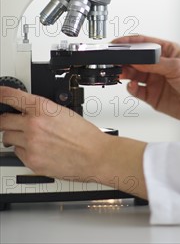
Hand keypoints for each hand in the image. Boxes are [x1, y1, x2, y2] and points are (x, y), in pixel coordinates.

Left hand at [0, 86, 147, 197]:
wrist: (94, 155)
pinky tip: (36, 148)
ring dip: (14, 137)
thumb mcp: (63, 112)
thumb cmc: (84, 135)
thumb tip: (29, 111)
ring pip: (8, 138)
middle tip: (8, 121)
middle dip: (5, 121)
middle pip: (4, 121)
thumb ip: (42, 110)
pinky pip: (17, 153)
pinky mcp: (31, 160)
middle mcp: (34, 124)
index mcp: (43, 108)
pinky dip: (23, 150)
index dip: (1, 94)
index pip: (12, 96)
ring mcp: (31, 143)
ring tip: (28, 137)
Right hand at [113, 34, 179, 130]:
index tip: (116, 44)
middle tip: (113, 60)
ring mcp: (154, 80)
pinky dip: (131, 88)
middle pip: (135, 59)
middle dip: (124, 58)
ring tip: (119, 72)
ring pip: (133, 74)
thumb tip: (138, 59)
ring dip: (124, 72)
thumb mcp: (178, 67)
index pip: (144, 43)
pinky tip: (131, 85)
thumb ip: (156, 63)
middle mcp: (159, 65)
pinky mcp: (152, 95)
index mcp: (167, 51)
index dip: (129, 42)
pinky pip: (136, 90)